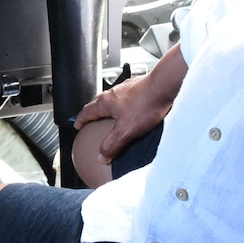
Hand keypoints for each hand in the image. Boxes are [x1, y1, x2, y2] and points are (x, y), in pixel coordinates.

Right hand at [73, 47, 186, 164]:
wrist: (165, 86)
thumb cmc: (146, 104)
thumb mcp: (126, 131)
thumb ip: (112, 144)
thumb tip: (102, 156)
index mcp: (105, 102)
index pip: (86, 111)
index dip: (81, 120)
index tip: (78, 125)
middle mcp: (113, 93)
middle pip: (98, 104)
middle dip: (94, 114)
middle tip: (94, 123)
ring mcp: (126, 89)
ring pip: (113, 100)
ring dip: (110, 110)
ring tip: (115, 120)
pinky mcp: (139, 88)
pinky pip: (127, 98)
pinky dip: (125, 106)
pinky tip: (134, 112)